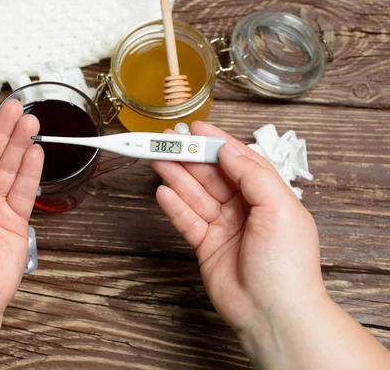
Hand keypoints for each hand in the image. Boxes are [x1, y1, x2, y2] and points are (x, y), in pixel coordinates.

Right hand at [151, 121, 324, 332]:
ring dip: (176, 176)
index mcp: (267, 195)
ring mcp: (224, 227)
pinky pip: (187, 220)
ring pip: (195, 194)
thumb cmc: (287, 264)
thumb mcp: (280, 208)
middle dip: (189, 156)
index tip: (196, 128)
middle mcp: (244, 208)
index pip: (238, 160)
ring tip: (155, 159)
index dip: (216, 142)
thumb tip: (228, 150)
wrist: (273, 313)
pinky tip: (162, 191)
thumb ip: (253, 175)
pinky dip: (174, 206)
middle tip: (165, 140)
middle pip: (211, 175)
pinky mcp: (206, 245)